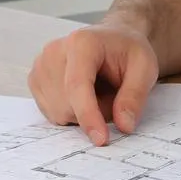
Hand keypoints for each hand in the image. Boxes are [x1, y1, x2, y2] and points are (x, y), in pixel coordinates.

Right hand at [27, 22, 159, 145]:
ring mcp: (41, 67)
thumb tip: (124, 125)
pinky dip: (72, 112)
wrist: (113, 39)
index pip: (77, 85)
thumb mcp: (145, 68)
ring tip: (99, 90)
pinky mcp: (35, 81)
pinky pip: (53, 114)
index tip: (101, 140)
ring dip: (83, 113)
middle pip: (68, 104)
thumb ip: (135, 96)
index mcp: (81, 43)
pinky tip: (83, 94)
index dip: (88, 115)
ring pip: (59, 113)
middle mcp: (54, 52)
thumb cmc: (128, 51)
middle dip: (95, 111)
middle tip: (114, 94)